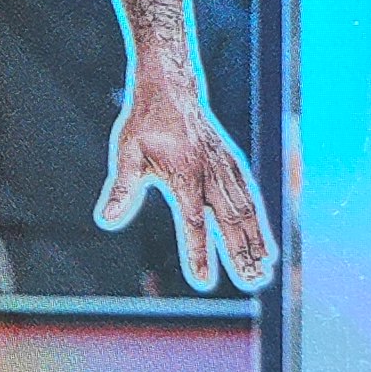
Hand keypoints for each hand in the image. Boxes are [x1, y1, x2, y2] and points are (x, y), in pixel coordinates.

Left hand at [94, 85, 274, 293]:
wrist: (170, 90)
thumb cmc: (144, 125)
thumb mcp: (127, 154)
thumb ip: (122, 188)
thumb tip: (105, 219)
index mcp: (184, 175)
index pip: (193, 222)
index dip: (198, 252)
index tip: (203, 280)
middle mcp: (210, 174)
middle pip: (229, 221)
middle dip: (240, 253)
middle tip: (251, 282)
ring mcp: (225, 169)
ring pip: (245, 211)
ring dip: (255, 242)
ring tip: (262, 272)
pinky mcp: (232, 164)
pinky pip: (249, 197)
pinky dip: (258, 222)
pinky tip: (265, 243)